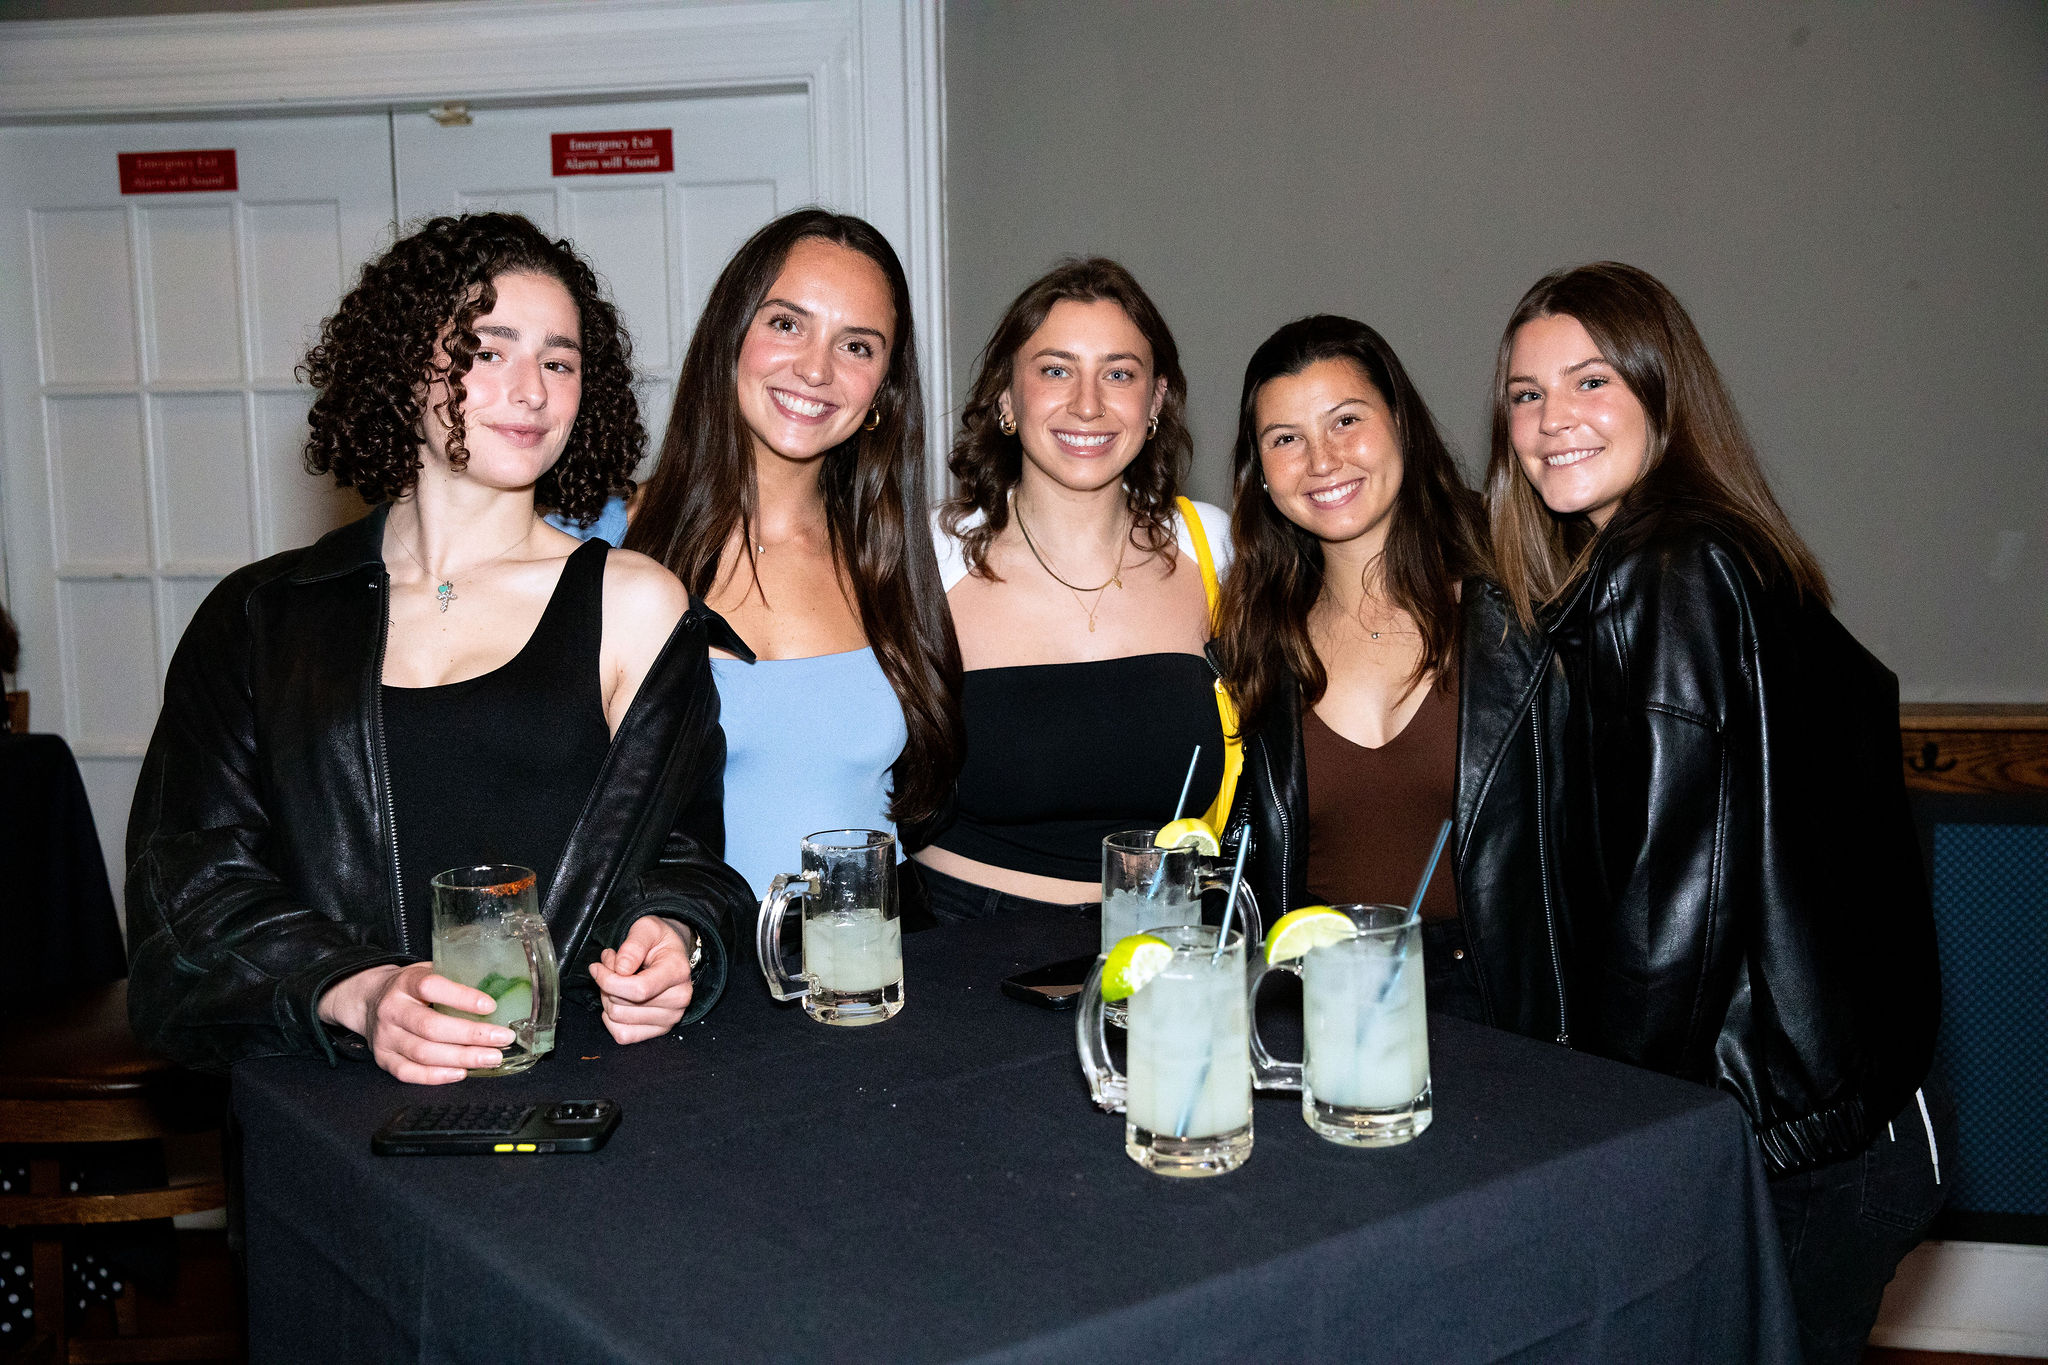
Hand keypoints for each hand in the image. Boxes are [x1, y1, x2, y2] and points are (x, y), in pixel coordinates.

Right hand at [317, 962, 514, 1084]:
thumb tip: (501, 988)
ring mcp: (385, 1037)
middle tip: (503, 1039)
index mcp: (405, 982)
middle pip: (431, 1027)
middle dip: (472, 1035)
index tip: (490, 1006)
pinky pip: (410, 1073)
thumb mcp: (427, 971)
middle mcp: (392, 1010)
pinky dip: (438, 1076)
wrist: (369, 1000)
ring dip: (462, 1058)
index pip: (432, 987)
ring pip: (424, 1053)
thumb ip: (455, 978)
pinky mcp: (384, 1059)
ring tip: (491, 1058)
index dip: (462, 997)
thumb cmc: (410, 988)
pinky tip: (462, 1072)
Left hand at [588, 916, 695, 1043]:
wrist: (671, 954)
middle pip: (622, 1005)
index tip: (597, 967)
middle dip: (606, 984)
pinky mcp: (659, 1030)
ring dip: (607, 998)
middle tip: (610, 966)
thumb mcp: (646, 928)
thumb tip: (621, 970)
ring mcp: (671, 1018)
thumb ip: (633, 945)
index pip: (638, 990)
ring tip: (616, 979)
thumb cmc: (657, 941)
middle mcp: (679, 1000)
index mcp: (678, 972)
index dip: (609, 980)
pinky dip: (611, 1019)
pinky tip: (617, 1000)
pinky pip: (622, 1035)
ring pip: (618, 1018)